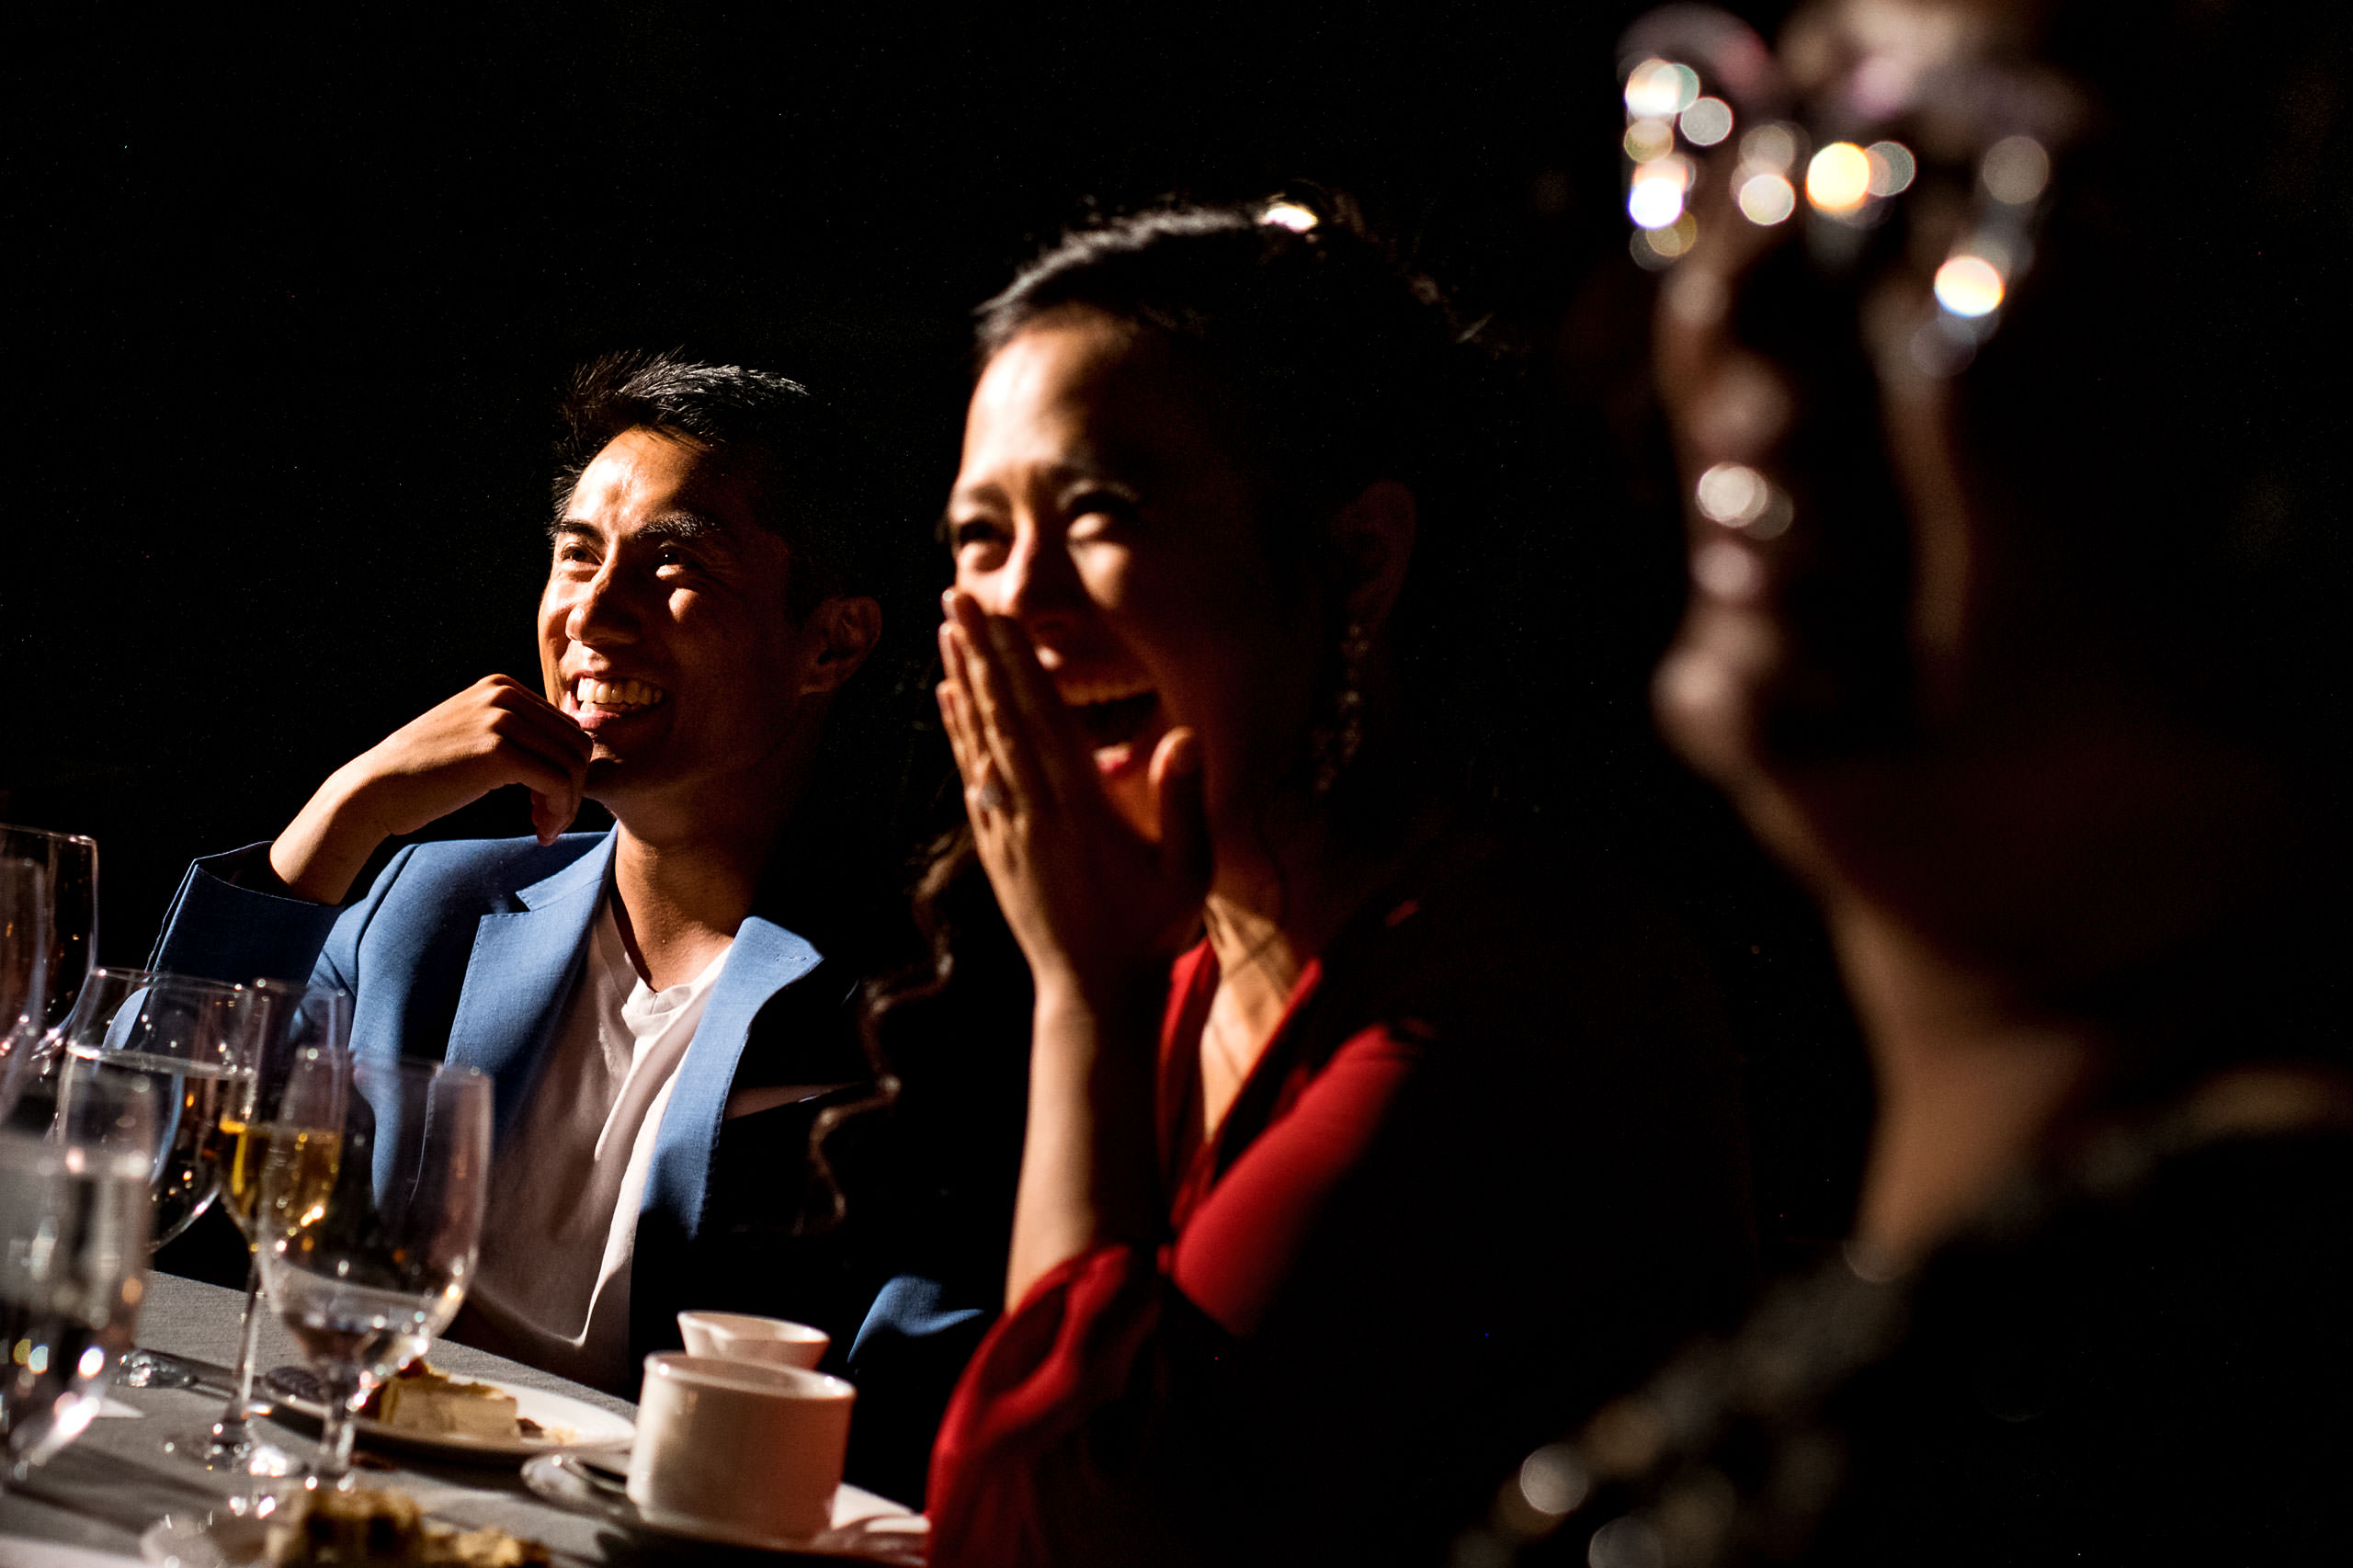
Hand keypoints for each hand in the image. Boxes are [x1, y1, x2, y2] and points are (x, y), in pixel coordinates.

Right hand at [269, 676, 592, 903]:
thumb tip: (571, 756)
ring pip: (573, 766)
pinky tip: (540, 832)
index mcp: (502, 687)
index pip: (567, 728)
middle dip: (573, 788)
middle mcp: (504, 694)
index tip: (544, 803)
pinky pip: (558, 784)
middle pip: (577, 745)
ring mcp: (501, 719)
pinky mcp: (498, 752)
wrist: (374, 790)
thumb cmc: (423, 775)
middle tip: (548, 820)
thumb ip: (516, 735)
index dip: (567, 770)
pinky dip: (559, 812)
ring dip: (567, 805)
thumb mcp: (474, 736)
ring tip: (544, 829)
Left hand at [935, 591, 1208, 1006]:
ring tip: (945, 631)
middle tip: (955, 597)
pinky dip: (958, 732)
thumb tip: (1185, 735)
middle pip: (1000, 716)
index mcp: (1080, 807)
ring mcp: (1007, 829)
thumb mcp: (1186, 872)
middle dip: (978, 653)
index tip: (1000, 614)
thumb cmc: (1149, 931)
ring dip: (960, 682)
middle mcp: (1033, 810)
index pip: (1043, 717)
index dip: (1019, 662)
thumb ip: (1183, 804)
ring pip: (978, 741)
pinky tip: (947, 701)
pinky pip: (970, 775)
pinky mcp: (994, 847)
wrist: (1092, 994)